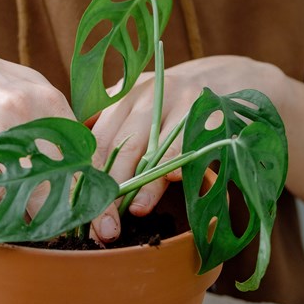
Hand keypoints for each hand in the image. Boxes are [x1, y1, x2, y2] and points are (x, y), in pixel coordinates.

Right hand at [0, 38, 121, 241]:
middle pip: (64, 179)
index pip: (87, 155)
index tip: (104, 221)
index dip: (96, 193)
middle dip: (71, 211)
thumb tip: (86, 157)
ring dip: (39, 218)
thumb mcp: (25, 86)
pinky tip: (9, 215)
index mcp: (48, 99)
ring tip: (42, 228)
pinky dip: (7, 210)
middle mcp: (26, 114)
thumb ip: (55, 118)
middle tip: (71, 230)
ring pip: (31, 193)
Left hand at [90, 55, 289, 216]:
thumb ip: (108, 132)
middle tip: (106, 222)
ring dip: (145, 181)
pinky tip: (175, 179)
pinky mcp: (209, 108)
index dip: (89, 177)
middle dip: (112, 187)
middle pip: (122, 145)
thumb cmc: (168, 108)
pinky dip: (181, 158)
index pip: (97, 140)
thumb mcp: (135, 109)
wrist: (224, 81)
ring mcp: (180, 99)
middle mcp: (147, 93)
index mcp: (121, 95)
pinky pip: (192, 138)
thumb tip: (79, 177)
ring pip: (155, 145)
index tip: (84, 208)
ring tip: (135, 210)